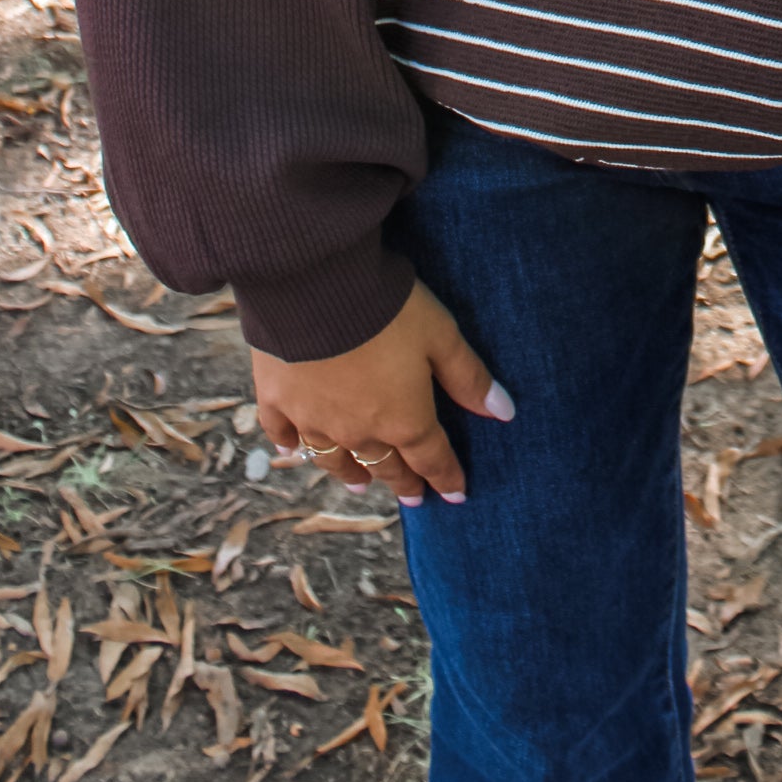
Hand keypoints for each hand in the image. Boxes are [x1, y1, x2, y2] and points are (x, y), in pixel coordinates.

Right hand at [252, 279, 513, 510]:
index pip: (431, 458)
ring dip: (351, 473)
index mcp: (403, 418)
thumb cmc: (388, 307)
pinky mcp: (277, 399)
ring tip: (360, 484)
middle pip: (385, 464)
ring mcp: (313, 419)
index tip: (455, 495)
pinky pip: (283, 433)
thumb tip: (505, 412)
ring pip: (334, 458)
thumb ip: (469, 377)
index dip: (446, 477)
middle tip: (411, 495)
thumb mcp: (441, 335)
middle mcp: (358, 431)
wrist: (315, 286)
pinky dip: (290, 444)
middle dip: (402, 481)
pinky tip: (291, 450)